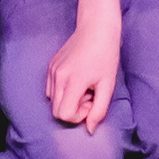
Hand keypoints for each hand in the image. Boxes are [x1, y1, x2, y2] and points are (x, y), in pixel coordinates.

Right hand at [43, 12, 121, 128]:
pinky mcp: (50, 66)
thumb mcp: (107, 86)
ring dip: (68, 100)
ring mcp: (52, 70)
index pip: (64, 115)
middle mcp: (57, 76)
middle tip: (89, 96)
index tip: (91, 102)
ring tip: (84, 87)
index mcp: (72, 81)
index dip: (78, 116)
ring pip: (52, 101)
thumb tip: (89, 130)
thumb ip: (99, 111)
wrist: (96, 28)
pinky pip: (51, 89)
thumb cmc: (106, 56)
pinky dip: (62, 91)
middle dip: (73, 110)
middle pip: (55, 111)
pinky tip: (77, 80)